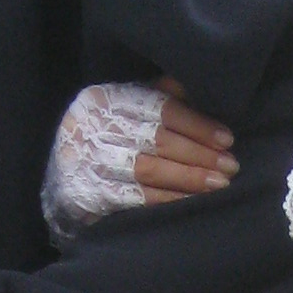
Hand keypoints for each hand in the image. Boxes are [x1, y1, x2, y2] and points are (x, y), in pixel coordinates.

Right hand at [41, 77, 236, 241]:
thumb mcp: (123, 109)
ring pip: (149, 169)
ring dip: (189, 177)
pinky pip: (138, 197)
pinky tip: (192, 200)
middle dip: (200, 154)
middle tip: (231, 165)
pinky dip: (169, 199)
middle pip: (157, 139)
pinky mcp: (90, 192)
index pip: (159, 108)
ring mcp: (89, 160)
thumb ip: (156, 96)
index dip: (196, 124)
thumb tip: (198, 91)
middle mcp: (93, 126)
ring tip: (219, 183)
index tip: (226, 138)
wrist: (61, 179)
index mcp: (105, 98)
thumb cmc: (103, 138)